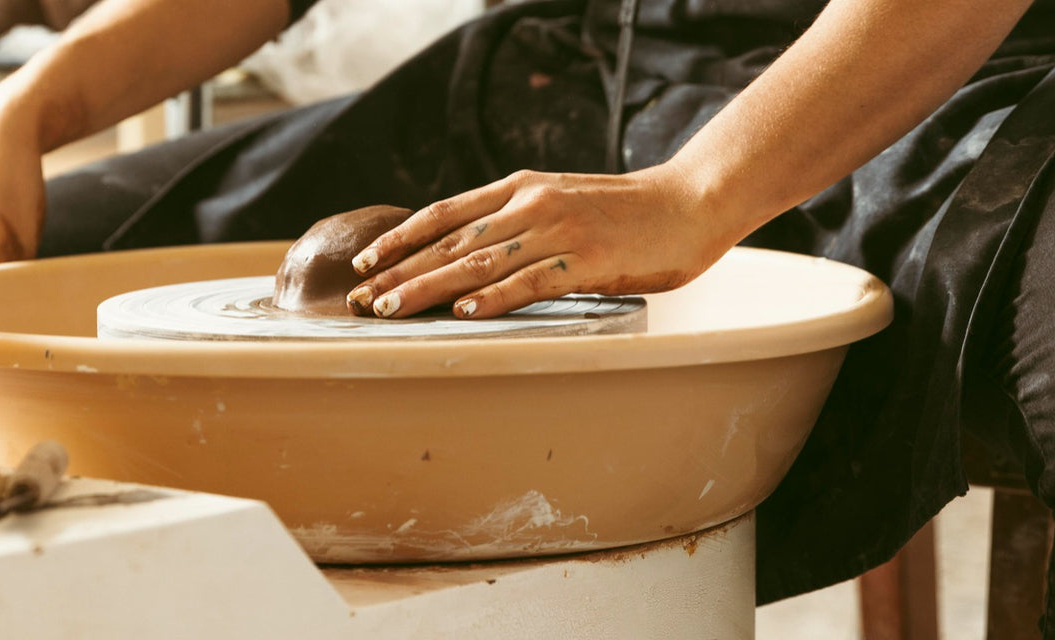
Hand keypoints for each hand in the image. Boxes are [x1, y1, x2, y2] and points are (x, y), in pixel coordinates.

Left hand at [345, 167, 748, 318]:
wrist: (691, 202)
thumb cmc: (626, 212)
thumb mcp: (560, 200)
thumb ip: (518, 221)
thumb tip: (470, 254)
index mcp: (519, 189)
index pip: (444, 214)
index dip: (400, 238)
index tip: (365, 262)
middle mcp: (531, 205)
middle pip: (450, 242)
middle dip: (400, 272)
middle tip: (363, 300)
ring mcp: (558, 231)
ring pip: (479, 263)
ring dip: (430, 288)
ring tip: (392, 310)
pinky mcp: (588, 260)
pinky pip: (532, 282)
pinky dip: (495, 298)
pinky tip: (465, 313)